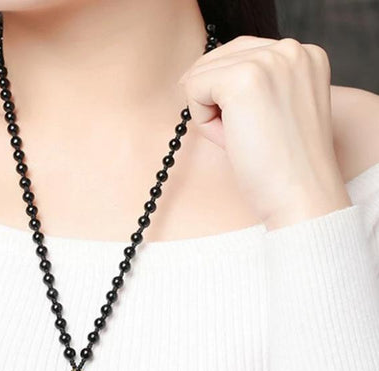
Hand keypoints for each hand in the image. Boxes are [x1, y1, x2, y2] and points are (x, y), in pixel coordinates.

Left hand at [178, 36, 351, 229]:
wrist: (301, 195)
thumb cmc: (284, 166)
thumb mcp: (275, 111)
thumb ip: (252, 85)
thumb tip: (195, 79)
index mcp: (304, 55)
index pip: (240, 53)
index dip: (228, 95)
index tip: (248, 126)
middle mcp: (291, 49)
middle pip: (218, 59)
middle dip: (217, 102)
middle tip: (245, 136)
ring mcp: (268, 60)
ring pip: (202, 75)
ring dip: (211, 113)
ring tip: (243, 138)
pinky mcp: (243, 79)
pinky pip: (193, 89)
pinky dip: (203, 121)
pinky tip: (232, 140)